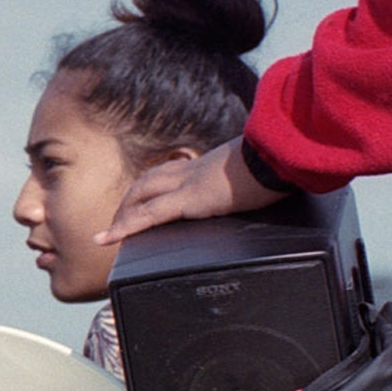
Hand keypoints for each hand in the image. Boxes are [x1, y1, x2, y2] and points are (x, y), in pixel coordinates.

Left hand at [109, 137, 283, 242]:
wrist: (284, 152)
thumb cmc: (281, 162)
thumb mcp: (264, 172)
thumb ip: (256, 180)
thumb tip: (272, 184)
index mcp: (209, 165)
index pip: (172, 172)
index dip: (154, 185)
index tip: (145, 200)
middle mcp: (193, 170)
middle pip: (148, 182)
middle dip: (129, 202)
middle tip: (118, 222)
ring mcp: (189, 183)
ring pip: (141, 194)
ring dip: (123, 213)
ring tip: (110, 233)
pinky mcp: (191, 198)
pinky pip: (148, 215)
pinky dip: (124, 227)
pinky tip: (106, 239)